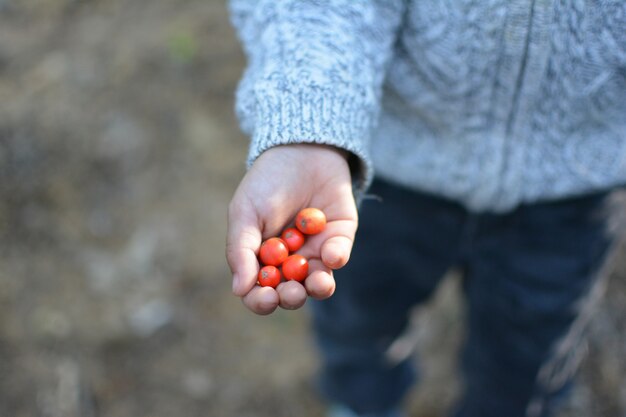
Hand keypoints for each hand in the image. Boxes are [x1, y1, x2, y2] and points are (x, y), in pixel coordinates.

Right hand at [226, 144, 357, 314]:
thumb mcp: (245, 212)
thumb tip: (239, 290)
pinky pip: (339, 256)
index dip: (260, 301)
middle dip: (291, 297)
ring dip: (318, 287)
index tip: (265, 298)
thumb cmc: (265, 182)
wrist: (300, 150)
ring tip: (317, 282)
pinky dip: (336, 257)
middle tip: (291, 292)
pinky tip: (330, 252)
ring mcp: (315, 251)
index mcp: (261, 259)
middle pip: (290, 293)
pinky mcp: (339, 237)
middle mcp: (288, 262)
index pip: (259, 292)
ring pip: (318, 282)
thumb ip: (241, 250)